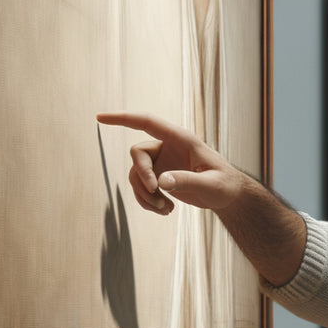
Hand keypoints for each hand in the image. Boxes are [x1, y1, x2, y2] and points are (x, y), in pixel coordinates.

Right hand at [96, 111, 245, 213]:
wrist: (228, 196)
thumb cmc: (225, 185)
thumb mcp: (211, 185)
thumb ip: (188, 181)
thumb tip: (160, 182)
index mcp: (180, 139)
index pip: (146, 122)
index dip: (122, 118)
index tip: (99, 117)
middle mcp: (167, 146)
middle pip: (137, 154)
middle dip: (142, 177)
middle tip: (156, 194)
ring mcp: (161, 161)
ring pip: (136, 174)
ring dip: (145, 195)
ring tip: (167, 210)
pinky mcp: (159, 176)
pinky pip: (141, 187)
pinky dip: (148, 201)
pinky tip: (167, 211)